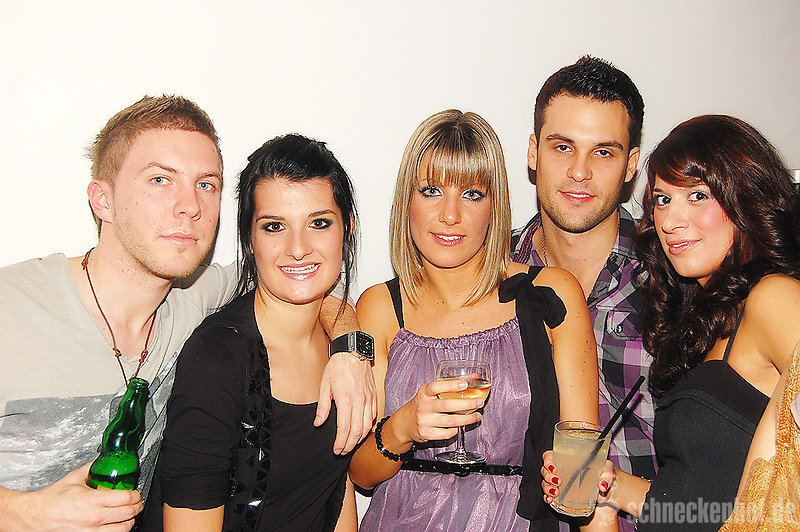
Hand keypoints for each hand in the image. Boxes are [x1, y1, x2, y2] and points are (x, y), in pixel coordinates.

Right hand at [0, 462, 141, 531]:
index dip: (135, 494)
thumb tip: (103, 461)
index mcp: (93, 500)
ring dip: (129, 521)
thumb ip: (92, 468)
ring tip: (127, 515)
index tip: (134, 492)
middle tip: (136, 502)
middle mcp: (94, 518)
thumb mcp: (74, 478)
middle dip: (136, 506)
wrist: (35, 516)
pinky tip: (115, 524)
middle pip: (129, 513)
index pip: (126, 498)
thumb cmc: (52, 499)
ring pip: (123, 529)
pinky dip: (117, 530)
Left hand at [316, 352, 376, 454]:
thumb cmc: (337, 367)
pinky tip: (362, 432)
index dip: (341, 442)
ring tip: (350, 444)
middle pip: (357, 430)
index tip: (336, 450)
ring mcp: (368, 398)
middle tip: (342, 451)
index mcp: (346, 399)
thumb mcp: (324, 386)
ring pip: (367, 426)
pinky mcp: (373, 395)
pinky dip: (368, 427)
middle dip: (349, 444)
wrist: (353, 351)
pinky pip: (373, 416)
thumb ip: (322, 407)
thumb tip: (318, 423)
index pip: (344, 428)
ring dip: (359, 438)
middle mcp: (360, 400)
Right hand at [398, 378, 483, 443]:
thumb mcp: (432, 392)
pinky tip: (462, 425)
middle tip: (479, 402)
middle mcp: (423, 406)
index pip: (436, 387)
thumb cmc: (423, 404)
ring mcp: (425, 421)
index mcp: (424, 393)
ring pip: (450, 421)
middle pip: (447, 405)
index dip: (451, 385)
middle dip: (467, 404)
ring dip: (467, 419)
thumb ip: (452, 383)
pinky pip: (447, 433)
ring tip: (477, 415)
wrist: (405, 423)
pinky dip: (457, 429)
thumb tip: (475, 377)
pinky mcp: (427, 434)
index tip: (465, 384)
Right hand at [541, 450, 615, 504]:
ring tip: (556, 493)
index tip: (554, 468)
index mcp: (567, 459)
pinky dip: (547, 498)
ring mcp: (558, 483)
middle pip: (545, 470)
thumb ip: (607, 475)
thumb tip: (602, 485)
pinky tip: (550, 500)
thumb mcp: (607, 470)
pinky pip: (548, 495)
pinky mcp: (559, 495)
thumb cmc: (602, 475)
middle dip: (548, 477)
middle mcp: (560, 470)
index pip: (549, 456)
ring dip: (547, 488)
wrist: (604, 492)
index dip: (548, 461)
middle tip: (558, 481)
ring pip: (545, 483)